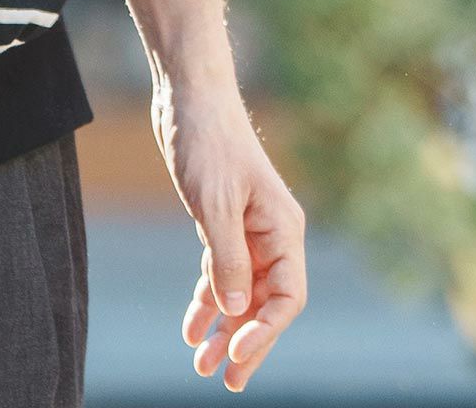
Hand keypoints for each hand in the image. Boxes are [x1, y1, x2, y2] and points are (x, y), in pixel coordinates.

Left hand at [152, 83, 308, 392]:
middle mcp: (272, 234)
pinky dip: (207, 299)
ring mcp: (247, 230)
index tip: (238, 354)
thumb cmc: (207, 141)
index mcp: (284, 230)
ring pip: (240, 292)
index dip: (266, 331)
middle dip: (246, 343)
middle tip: (226, 381)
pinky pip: (220, 273)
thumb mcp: (214, 202)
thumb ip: (227, 258)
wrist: (188, 96)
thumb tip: (236, 311)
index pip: (287, 297)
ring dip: (223, 328)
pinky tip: (192, 327)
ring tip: (201, 364)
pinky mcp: (221, 222)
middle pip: (266, 303)